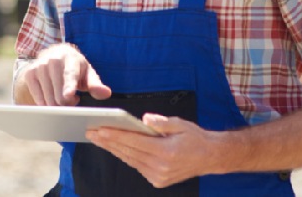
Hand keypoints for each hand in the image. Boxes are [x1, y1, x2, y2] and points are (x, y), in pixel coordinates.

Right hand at [19, 43, 110, 105]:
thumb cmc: (75, 68)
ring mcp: (39, 66)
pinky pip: (38, 99)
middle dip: (67, 103)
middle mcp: (52, 60)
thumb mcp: (88, 74)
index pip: (70, 75)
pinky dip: (46, 103)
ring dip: (57, 104)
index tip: (69, 95)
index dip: (69, 86)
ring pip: (48, 99)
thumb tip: (106, 93)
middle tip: (73, 98)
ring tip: (63, 95)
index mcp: (70, 59)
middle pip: (59, 95)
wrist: (54, 54)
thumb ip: (96, 85)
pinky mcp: (30, 73)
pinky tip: (52, 95)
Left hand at [86, 114, 222, 187]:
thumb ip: (160, 122)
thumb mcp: (180, 124)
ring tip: (99, 139)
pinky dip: (126, 156)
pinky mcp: (158, 181)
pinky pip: (137, 166)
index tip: (99, 129)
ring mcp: (159, 176)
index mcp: (165, 152)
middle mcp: (160, 166)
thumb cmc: (194, 138)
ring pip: (130, 160)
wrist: (210, 157)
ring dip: (114, 149)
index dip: (114, 135)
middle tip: (91, 132)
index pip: (133, 142)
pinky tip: (116, 148)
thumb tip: (143, 120)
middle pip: (128, 152)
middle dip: (108, 142)